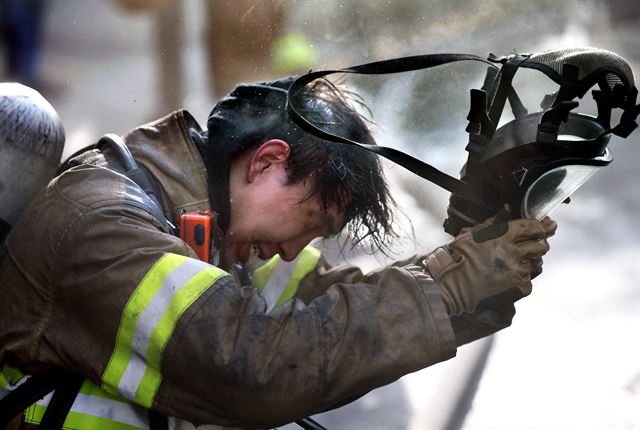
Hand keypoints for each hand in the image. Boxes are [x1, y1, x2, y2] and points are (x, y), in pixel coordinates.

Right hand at [424, 216, 555, 315]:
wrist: (449, 284)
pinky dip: (521, 279)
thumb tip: (506, 211)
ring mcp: (516, 271)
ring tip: (514, 264)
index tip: (547, 225)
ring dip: (528, 262)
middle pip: (541, 245)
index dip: (542, 226)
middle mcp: (513, 252)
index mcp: (502, 235)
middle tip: (538, 243)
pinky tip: (509, 278)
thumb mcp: (470, 234)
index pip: (532, 227)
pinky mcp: (517, 287)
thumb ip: (493, 224)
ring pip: (535, 264)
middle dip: (541, 243)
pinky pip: (528, 281)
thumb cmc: (455, 258)